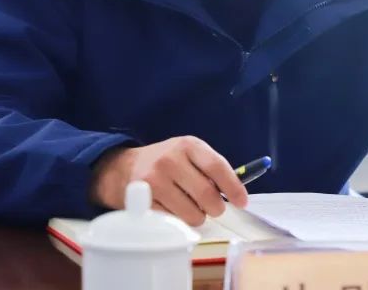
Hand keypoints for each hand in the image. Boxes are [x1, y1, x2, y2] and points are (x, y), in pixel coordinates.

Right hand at [90, 136, 247, 225]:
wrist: (125, 167)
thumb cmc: (167, 162)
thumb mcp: (189, 153)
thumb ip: (212, 168)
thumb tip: (238, 193)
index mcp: (188, 145)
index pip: (217, 167)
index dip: (233, 187)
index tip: (242, 201)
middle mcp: (170, 160)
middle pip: (207, 194)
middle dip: (216, 207)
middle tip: (214, 207)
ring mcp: (155, 181)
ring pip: (192, 213)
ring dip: (198, 216)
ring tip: (190, 206)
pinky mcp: (144, 201)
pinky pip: (174, 222)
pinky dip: (180, 221)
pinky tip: (173, 209)